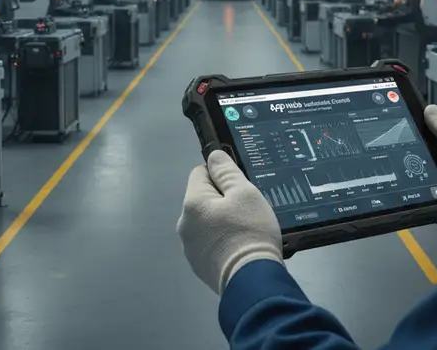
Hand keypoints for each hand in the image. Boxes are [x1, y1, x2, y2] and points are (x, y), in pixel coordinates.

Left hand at [177, 150, 282, 294]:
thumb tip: (213, 156)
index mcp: (192, 203)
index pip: (200, 173)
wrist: (252, 280)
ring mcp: (190, 248)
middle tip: (246, 211)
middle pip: (202, 199)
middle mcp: (184, 224)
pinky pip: (210, 243)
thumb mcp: (244, 193)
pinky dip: (222, 242)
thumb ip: (226, 172)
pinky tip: (239, 248)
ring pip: (206, 222)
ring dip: (221, 222)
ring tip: (245, 232)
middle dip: (222, 200)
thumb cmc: (249, 231)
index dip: (221, 175)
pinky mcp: (199, 266)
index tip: (239, 188)